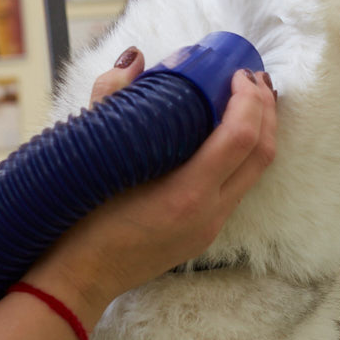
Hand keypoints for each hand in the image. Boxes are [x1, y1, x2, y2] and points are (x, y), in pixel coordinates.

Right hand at [25, 47, 277, 320]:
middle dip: (265, 108)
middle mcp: (208, 214)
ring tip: (249, 98)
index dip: (249, 99)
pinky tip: (228, 134)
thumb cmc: (77, 217)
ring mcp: (210, 228)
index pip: (241, 137)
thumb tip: (134, 58)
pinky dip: (244, 154)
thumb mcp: (91, 152)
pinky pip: (239, 187)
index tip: (238, 73)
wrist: (74, 280)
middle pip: (262, 153)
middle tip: (252, 77)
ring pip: (256, 173)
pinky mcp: (206, 235)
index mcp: (186, 194)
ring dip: (260, 131)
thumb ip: (110, 98)